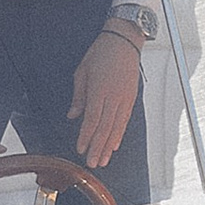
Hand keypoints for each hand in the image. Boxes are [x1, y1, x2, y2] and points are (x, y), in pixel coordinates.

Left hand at [68, 29, 144, 170]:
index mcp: (100, 89)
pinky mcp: (131, 99)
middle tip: (93, 163)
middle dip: (98, 147)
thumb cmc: (101, 52)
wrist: (124, 41)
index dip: (86, 136)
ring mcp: (125, 98)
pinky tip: (114, 145)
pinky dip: (119, 134)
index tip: (81, 149)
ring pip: (117, 127)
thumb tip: (73, 115)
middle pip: (106, 127)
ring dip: (109, 145)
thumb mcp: (82, 71)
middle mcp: (114, 96)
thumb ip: (78, 96)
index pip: (93, 118)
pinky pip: (125, 120)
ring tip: (103, 160)